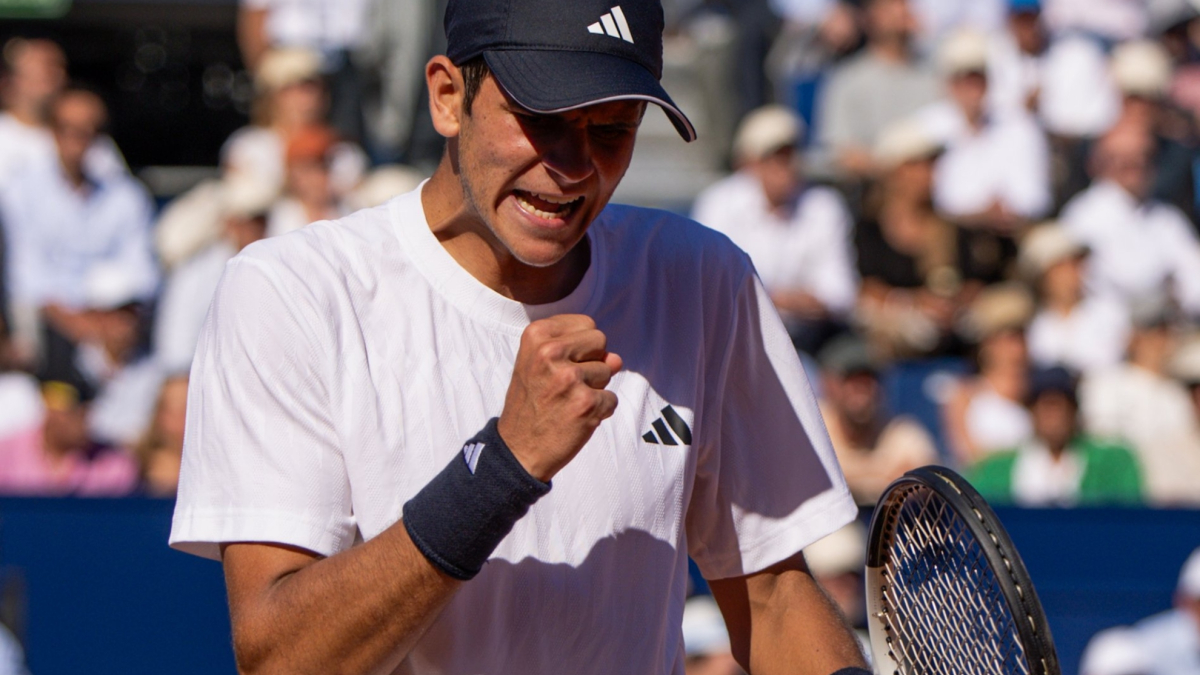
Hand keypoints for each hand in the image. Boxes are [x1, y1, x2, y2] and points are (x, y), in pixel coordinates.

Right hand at [498, 315, 622, 481]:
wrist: (518, 448)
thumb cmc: (531, 403)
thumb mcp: (540, 364)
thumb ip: (578, 351)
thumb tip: (616, 359)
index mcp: (537, 335)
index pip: (586, 324)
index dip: (580, 347)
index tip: (559, 365)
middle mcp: (551, 352)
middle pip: (600, 341)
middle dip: (591, 361)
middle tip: (565, 385)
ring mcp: (569, 378)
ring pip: (608, 370)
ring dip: (594, 388)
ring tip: (567, 402)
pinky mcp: (586, 403)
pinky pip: (612, 398)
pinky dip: (600, 411)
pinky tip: (576, 418)